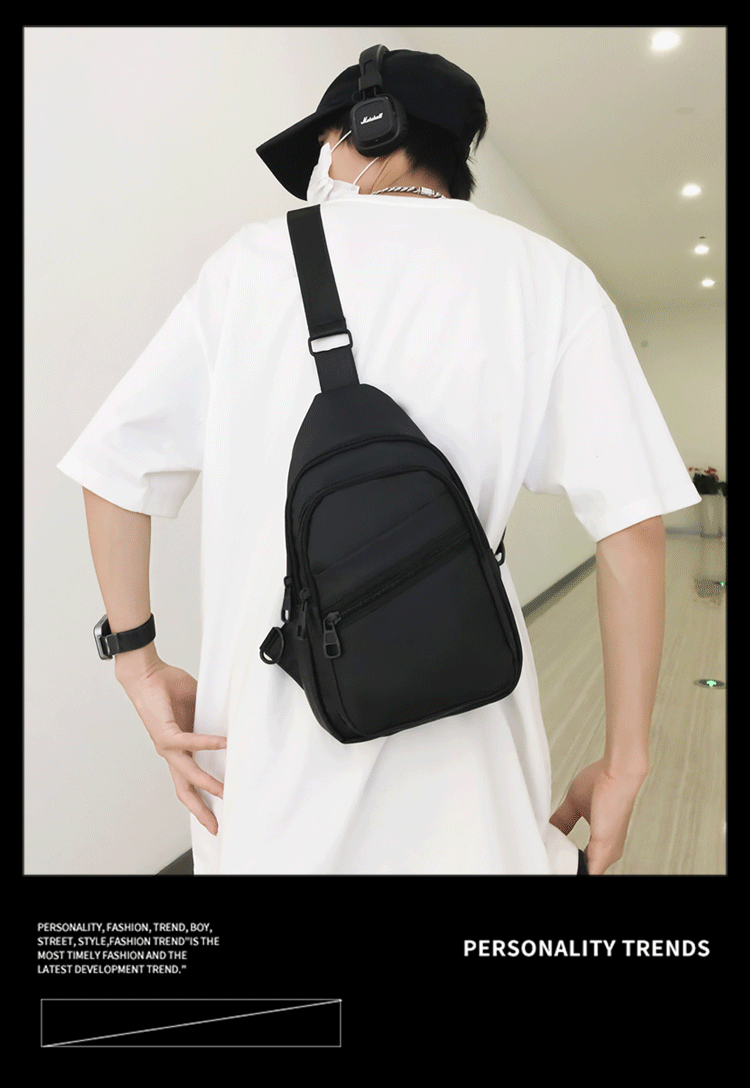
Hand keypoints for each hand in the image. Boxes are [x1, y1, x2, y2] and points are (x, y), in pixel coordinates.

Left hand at [117, 657, 226, 835]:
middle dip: (200, 810)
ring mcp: (166, 745)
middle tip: (216, 826)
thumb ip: (210, 721)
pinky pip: (189, 742)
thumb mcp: (195, 709)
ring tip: (225, 790)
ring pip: (187, 773)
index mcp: (178, 749)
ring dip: (207, 784)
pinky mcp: (165, 732)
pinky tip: (223, 743)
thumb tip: (231, 724)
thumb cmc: (168, 689)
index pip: (190, 781)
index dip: (202, 800)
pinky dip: (207, 744)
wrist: (146, 673)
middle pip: (185, 789)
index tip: (215, 815)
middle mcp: (171, 752)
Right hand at [549, 758, 647, 874]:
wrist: (616, 773)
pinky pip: (589, 872)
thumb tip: (549, 827)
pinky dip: (573, 871)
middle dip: (568, 868)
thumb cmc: (603, 782)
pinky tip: (558, 870)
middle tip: (548, 865)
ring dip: (569, 870)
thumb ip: (563, 819)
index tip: (553, 862)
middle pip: (585, 869)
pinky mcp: (603, 850)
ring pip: (586, 872)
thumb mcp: (574, 804)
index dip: (568, 862)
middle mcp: (609, 851)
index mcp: (603, 842)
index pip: (584, 861)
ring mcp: (607, 853)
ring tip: (550, 867)